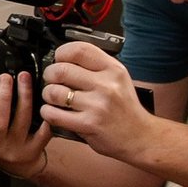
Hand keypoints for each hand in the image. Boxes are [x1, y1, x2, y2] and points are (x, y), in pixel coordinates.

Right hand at [0, 72, 50, 179]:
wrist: (16, 164)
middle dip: (3, 96)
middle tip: (5, 78)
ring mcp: (15, 148)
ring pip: (22, 121)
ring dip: (24, 97)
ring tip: (24, 78)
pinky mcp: (33, 149)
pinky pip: (43, 132)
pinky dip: (46, 116)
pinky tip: (46, 101)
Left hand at [39, 41, 152, 160]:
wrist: (140, 136)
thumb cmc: (125, 109)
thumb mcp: (118, 80)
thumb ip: (95, 67)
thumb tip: (64, 58)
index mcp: (113, 69)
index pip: (79, 50)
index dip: (61, 53)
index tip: (59, 60)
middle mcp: (106, 85)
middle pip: (61, 70)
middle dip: (49, 75)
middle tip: (52, 81)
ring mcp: (97, 105)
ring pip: (54, 92)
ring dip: (47, 95)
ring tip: (53, 98)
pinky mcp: (88, 124)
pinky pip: (53, 114)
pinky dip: (47, 113)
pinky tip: (54, 112)